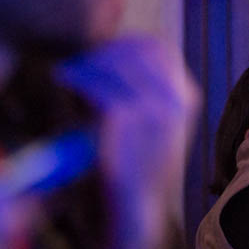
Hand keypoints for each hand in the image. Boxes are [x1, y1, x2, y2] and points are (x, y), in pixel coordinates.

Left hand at [56, 37, 199, 224]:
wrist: (138, 204)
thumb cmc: (140, 163)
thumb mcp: (158, 123)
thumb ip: (149, 90)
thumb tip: (116, 53)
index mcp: (186, 96)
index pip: (158, 49)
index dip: (128, 44)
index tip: (104, 51)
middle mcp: (174, 97)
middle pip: (133, 51)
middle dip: (104, 51)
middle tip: (81, 59)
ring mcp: (152, 105)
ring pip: (112, 63)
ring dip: (85, 62)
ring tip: (67, 69)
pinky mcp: (125, 115)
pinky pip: (95, 82)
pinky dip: (76, 76)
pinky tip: (62, 76)